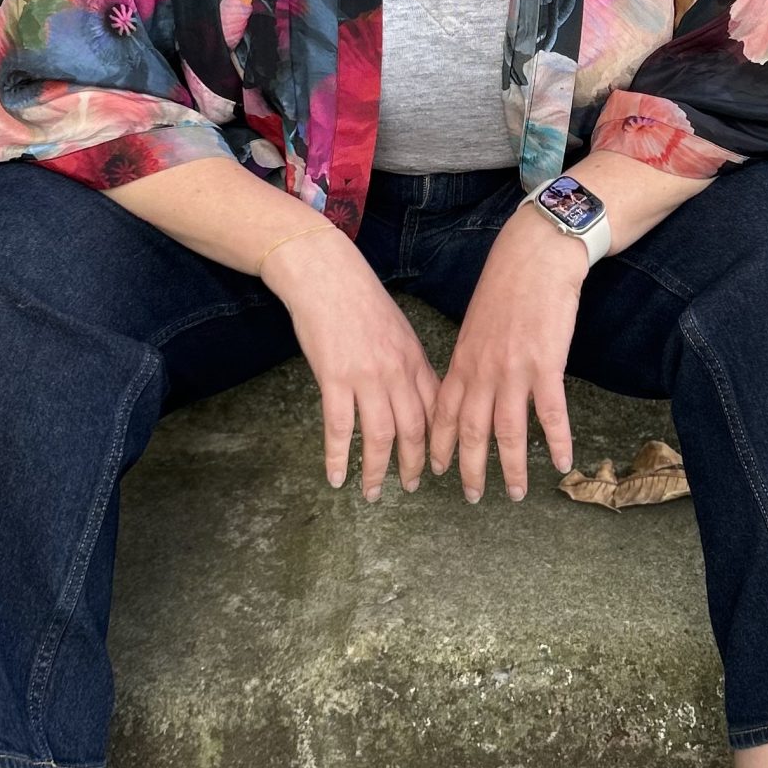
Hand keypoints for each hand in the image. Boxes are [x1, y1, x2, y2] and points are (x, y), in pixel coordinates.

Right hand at [263, 231, 438, 498]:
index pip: (437, 410)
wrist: (326, 275)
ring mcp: (366, 376)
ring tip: (372, 493)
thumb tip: (419, 394)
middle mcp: (397, 372)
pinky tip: (335, 478)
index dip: (440, 442)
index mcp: (415, 360)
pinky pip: (338, 427)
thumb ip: (409, 364)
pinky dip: (338, 457)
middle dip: (414, 465)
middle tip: (411, 487)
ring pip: (378, 436)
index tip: (441, 465)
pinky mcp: (334, 377)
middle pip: (414, 430)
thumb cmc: (360, 299)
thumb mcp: (398, 330)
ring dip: (377, 470)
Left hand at [429, 205, 586, 500]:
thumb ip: (471, 357)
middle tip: (472, 497)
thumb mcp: (476, 323)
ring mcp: (513, 369)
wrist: (535, 255)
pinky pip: (551, 413)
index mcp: (463, 359)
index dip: (437, 445)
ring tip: (515, 493)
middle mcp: (482, 370)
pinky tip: (563, 462)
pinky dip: (556, 441)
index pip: (441, 412)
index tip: (433, 470)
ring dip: (511, 467)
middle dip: (469, 469)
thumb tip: (467, 385)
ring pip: (508, 431)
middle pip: (470, 431)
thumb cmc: (507, 284)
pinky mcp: (546, 363)